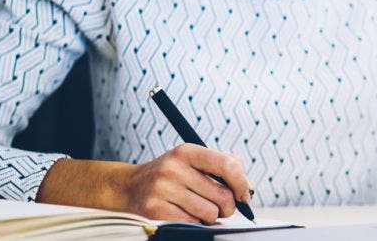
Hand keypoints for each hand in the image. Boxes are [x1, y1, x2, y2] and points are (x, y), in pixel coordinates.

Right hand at [123, 144, 252, 223]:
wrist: (129, 188)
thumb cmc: (170, 176)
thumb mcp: (191, 161)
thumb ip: (223, 166)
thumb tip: (247, 188)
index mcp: (186, 152)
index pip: (226, 165)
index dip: (241, 183)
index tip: (244, 195)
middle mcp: (173, 168)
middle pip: (222, 196)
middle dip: (226, 206)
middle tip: (218, 206)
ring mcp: (162, 190)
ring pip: (210, 213)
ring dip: (208, 216)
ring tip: (196, 208)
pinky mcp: (155, 211)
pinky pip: (192, 224)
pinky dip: (193, 223)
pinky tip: (183, 214)